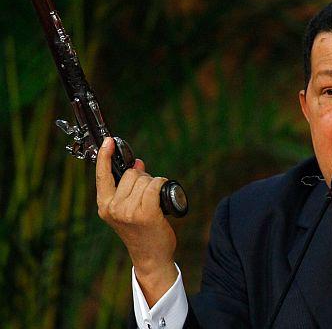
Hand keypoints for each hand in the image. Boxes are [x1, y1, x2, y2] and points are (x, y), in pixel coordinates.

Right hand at [96, 136, 176, 304]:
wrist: (151, 257)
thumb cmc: (142, 231)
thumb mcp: (128, 210)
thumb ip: (129, 187)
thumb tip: (138, 163)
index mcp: (105, 206)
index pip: (102, 176)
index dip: (104, 156)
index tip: (108, 141)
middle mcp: (113, 208)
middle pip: (131, 173)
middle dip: (143, 178)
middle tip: (148, 196)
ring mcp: (128, 211)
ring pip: (144, 178)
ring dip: (154, 184)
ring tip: (154, 203)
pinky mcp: (145, 213)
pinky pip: (155, 184)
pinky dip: (162, 185)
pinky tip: (163, 198)